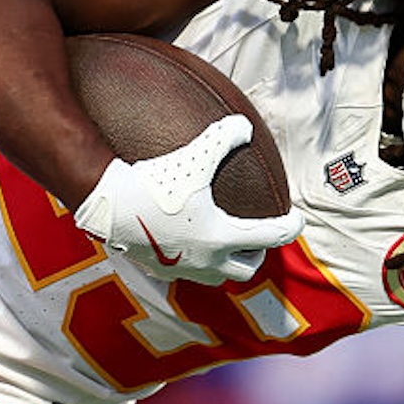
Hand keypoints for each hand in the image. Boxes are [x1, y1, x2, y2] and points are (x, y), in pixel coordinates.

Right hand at [74, 114, 302, 284]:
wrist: (106, 204)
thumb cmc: (154, 181)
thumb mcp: (194, 156)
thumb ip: (223, 139)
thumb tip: (245, 126)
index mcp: (222, 236)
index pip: (271, 237)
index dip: (289, 228)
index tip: (296, 221)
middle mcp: (206, 260)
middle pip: (246, 269)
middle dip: (258, 254)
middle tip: (259, 238)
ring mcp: (182, 269)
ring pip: (217, 277)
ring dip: (228, 263)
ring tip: (227, 246)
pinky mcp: (158, 270)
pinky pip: (186, 273)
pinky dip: (196, 262)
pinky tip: (189, 243)